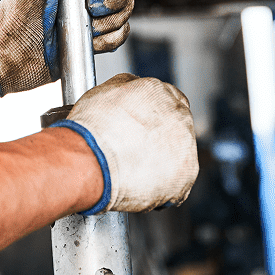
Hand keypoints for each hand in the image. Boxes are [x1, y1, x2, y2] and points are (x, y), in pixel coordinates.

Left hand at [0, 0, 132, 94]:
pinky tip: (86, 42)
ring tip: (78, 28)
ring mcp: (92, 15)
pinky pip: (120, 35)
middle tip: (84, 9)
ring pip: (125, 11)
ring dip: (104, 22)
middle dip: (108, 0)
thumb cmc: (14, 18)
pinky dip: (106, 40)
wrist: (8, 58)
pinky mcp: (96, 40)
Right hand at [49, 73, 197, 213]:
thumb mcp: (104, 91)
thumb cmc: (91, 129)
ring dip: (161, 164)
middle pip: (176, 128)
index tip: (144, 128)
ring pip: (178, 157)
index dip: (154, 116)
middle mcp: (180, 117)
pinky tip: (140, 186)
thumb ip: (127, 86)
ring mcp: (185, 148)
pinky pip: (177, 185)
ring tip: (133, 172)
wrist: (88, 161)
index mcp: (162, 94)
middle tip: (136, 151)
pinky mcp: (185, 177)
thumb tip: (132, 86)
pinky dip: (162, 189)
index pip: (169, 101)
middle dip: (160, 139)